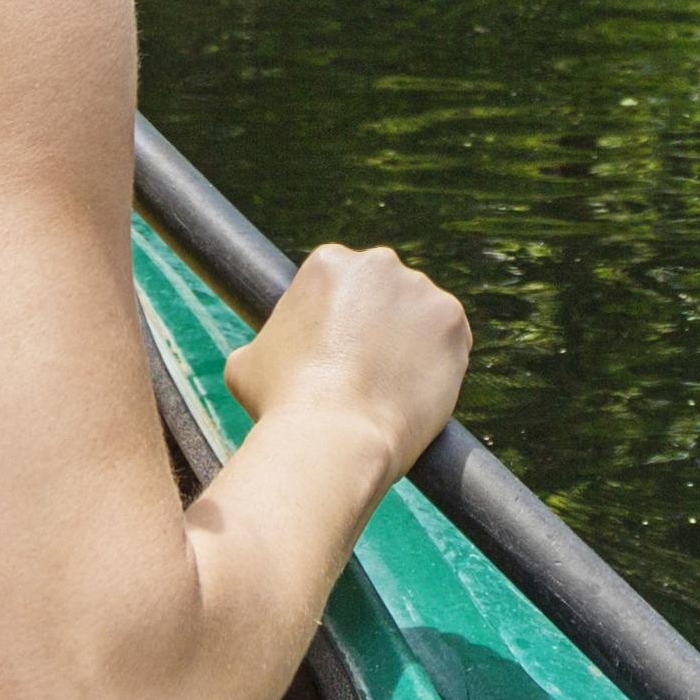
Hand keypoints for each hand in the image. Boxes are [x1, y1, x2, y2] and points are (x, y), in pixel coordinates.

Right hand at [224, 240, 471, 474]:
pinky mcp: (452, 322)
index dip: (339, 322)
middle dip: (378, 324)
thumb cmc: (282, 402)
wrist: (331, 437)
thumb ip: (266, 342)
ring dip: (411, 343)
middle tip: (367, 369)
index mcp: (329, 262)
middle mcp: (378, 263)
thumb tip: (263, 352)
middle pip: (384, 293)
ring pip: (420, 316)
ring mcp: (421, 290)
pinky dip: (440, 363)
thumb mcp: (248, 362)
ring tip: (393, 387)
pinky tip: (420, 390)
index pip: (342, 285)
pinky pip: (450, 340)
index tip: (338, 351)